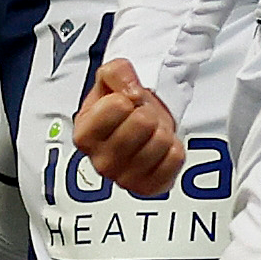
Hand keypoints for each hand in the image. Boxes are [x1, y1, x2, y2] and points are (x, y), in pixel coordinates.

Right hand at [73, 55, 183, 195]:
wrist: (141, 126)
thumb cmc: (123, 106)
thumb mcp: (110, 77)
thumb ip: (117, 72)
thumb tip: (132, 92)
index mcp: (85, 135)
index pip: (118, 106)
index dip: (128, 97)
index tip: (125, 103)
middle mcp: (100, 162)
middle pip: (142, 123)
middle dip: (147, 113)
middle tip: (141, 118)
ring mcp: (124, 179)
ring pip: (161, 142)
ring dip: (162, 130)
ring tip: (150, 133)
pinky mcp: (148, 187)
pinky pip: (175, 159)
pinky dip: (174, 149)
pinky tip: (159, 149)